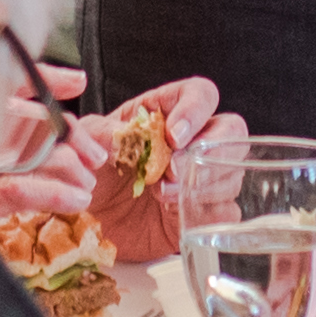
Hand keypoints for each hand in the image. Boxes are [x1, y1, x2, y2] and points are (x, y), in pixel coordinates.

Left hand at [70, 79, 240, 267]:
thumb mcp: (85, 145)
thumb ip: (102, 133)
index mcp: (165, 112)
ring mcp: (201, 178)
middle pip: (232, 131)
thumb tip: (122, 135)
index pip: (201, 95)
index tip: (173, 136)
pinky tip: (175, 215)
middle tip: (174, 171)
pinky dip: (206, 214)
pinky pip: (227, 212)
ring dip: (200, 185)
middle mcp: (191, 142)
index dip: (195, 110)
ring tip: (160, 195)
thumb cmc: (87, 173)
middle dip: (211, 151)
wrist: (83, 222)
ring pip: (232, 172)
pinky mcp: (203, 213)